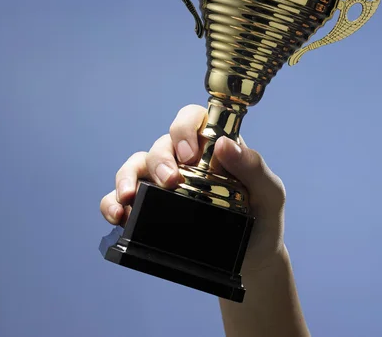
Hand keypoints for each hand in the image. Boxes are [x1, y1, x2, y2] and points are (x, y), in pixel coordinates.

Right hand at [100, 104, 286, 272]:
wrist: (250, 262)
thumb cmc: (262, 221)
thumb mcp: (270, 194)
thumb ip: (254, 168)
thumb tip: (224, 143)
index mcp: (211, 149)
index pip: (191, 120)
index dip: (184, 128)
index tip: (190, 153)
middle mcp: (182, 161)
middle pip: (160, 145)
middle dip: (160, 160)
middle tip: (171, 182)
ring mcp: (161, 184)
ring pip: (135, 166)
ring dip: (127, 177)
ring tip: (128, 197)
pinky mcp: (147, 209)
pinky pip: (120, 198)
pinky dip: (112, 203)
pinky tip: (118, 215)